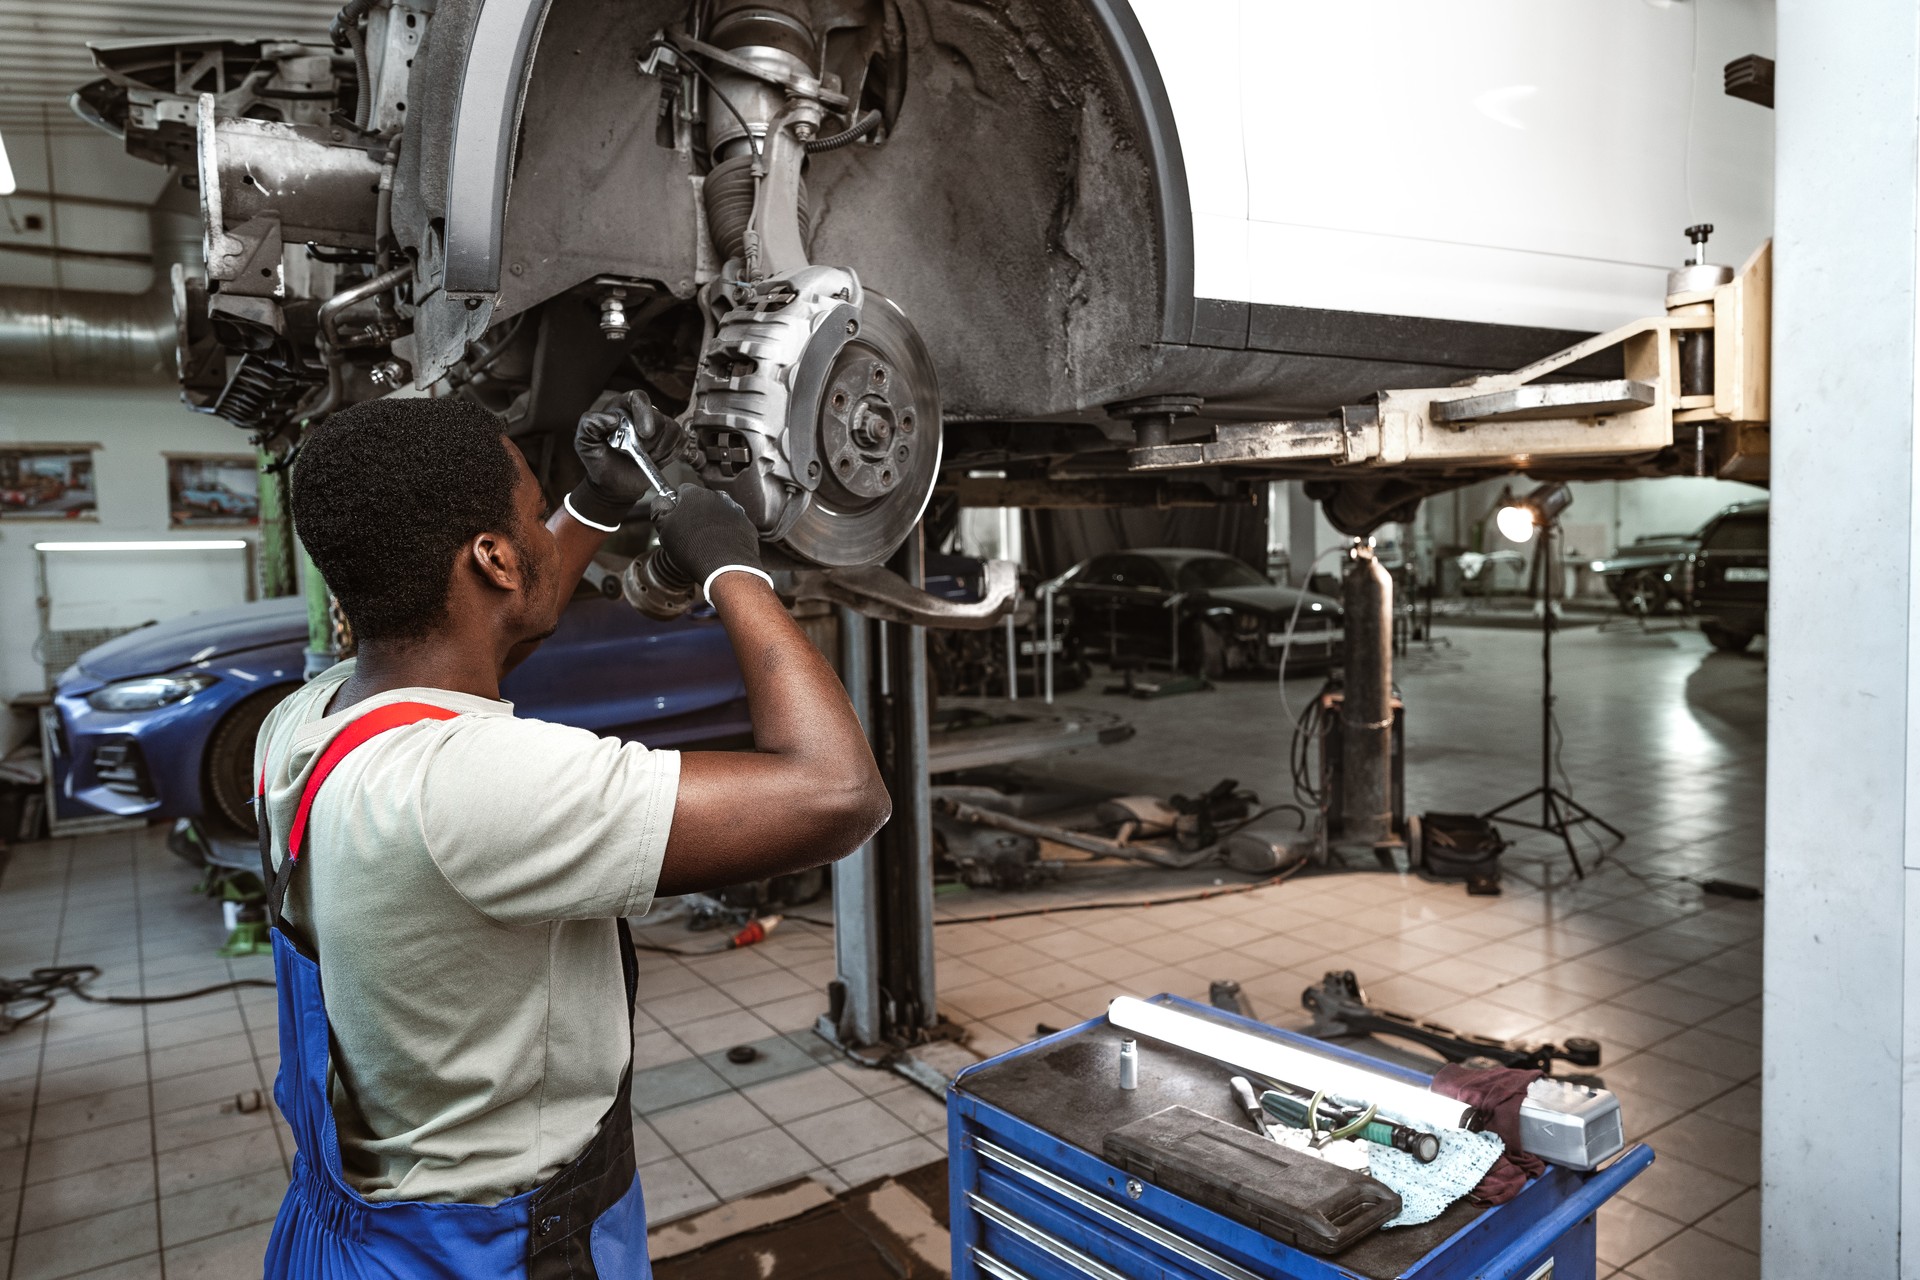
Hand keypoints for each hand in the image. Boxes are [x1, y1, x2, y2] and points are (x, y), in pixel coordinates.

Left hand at [565, 391, 663, 530]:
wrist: (614, 484)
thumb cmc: (600, 462)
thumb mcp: (585, 443)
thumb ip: (589, 425)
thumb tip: (611, 418)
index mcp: (621, 408)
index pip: (639, 398)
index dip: (645, 413)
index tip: (644, 435)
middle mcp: (641, 414)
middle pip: (659, 418)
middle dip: (649, 442)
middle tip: (635, 454)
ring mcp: (660, 426)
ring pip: (672, 430)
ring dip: (659, 451)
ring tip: (644, 458)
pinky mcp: (672, 440)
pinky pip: (681, 442)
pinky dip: (670, 455)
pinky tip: (655, 461)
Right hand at [654, 484, 764, 595]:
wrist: (725, 568)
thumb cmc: (694, 549)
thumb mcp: (665, 529)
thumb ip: (660, 510)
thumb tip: (661, 501)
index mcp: (695, 494)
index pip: (682, 491)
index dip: (676, 506)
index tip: (675, 519)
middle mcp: (718, 497)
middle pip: (702, 502)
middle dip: (695, 514)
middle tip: (688, 535)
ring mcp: (735, 510)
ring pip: (719, 514)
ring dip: (712, 524)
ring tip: (705, 544)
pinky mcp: (747, 525)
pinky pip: (733, 527)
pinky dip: (727, 534)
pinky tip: (720, 547)